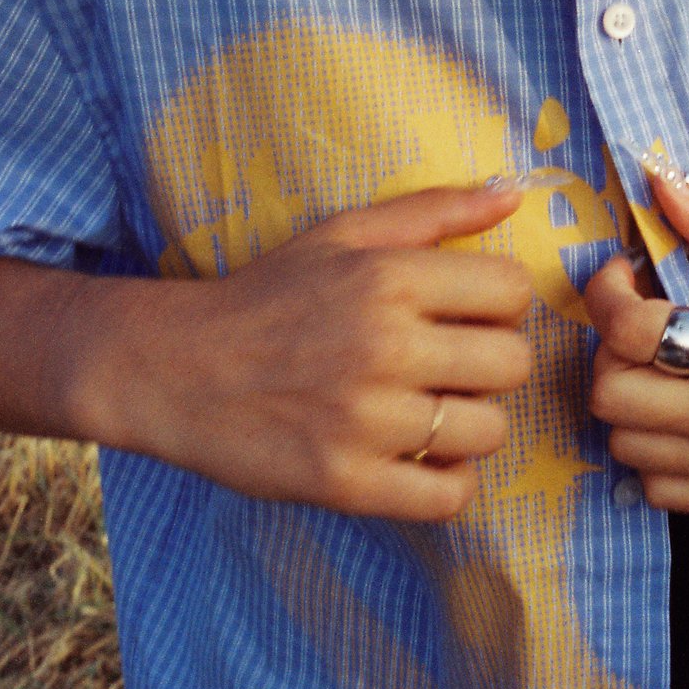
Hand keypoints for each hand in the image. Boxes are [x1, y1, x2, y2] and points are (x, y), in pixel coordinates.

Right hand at [98, 184, 533, 522]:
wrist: (174, 369)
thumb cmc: (267, 296)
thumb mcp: (342, 235)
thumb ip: (433, 210)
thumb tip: (514, 192)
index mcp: (388, 277)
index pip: (513, 291)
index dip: (498, 305)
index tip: (464, 317)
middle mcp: (383, 346)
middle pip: (513, 364)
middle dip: (489, 366)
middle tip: (446, 369)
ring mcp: (366, 420)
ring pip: (489, 432)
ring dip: (467, 427)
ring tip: (425, 414)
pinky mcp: (346, 482)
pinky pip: (450, 497)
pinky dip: (444, 484)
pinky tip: (416, 461)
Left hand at [582, 176, 688, 512]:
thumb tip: (661, 183)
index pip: (631, 333)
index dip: (605, 295)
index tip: (623, 276)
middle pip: (611, 395)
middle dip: (609, 350)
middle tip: (639, 323)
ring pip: (624, 448)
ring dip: (626, 404)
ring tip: (659, 371)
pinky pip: (661, 491)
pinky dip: (653, 456)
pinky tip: (680, 420)